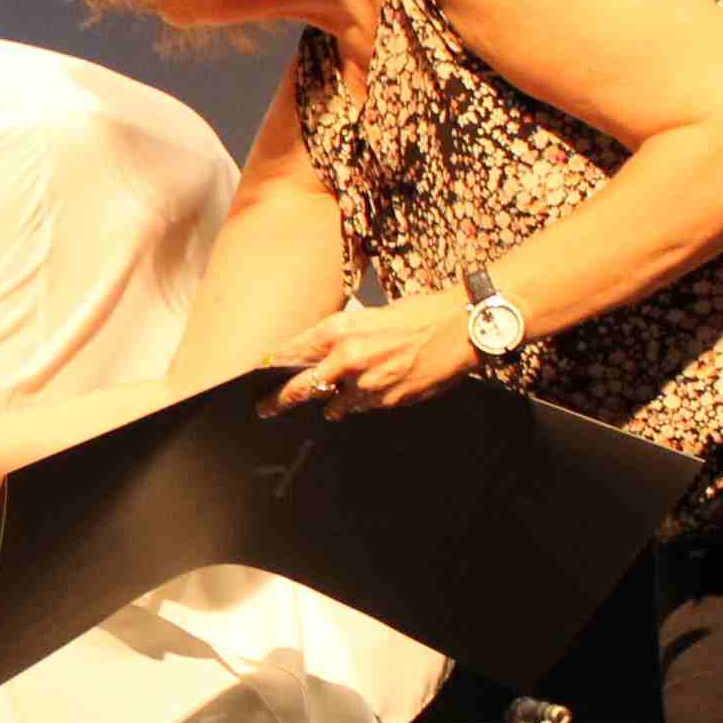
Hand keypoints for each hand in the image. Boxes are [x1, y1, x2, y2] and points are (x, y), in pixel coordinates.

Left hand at [260, 291, 478, 419]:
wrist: (461, 326)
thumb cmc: (418, 314)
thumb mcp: (368, 316)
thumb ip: (338, 339)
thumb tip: (314, 358)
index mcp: (337, 330)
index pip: (290, 354)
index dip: (272, 367)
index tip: (260, 374)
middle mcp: (346, 358)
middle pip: (299, 388)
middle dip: (278, 400)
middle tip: (265, 408)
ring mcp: (366, 384)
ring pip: (332, 405)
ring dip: (332, 402)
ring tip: (343, 392)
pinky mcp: (387, 401)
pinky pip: (363, 408)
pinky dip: (363, 402)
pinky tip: (378, 387)